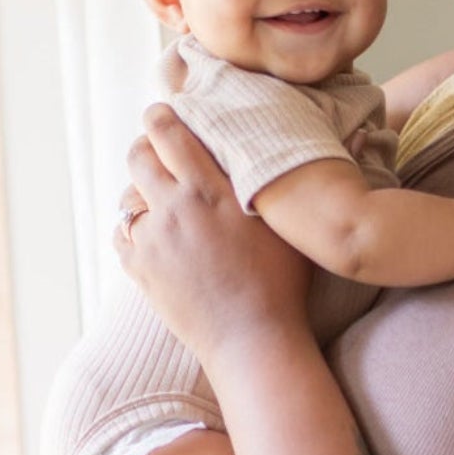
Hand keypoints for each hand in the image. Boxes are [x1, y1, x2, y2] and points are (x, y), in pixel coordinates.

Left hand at [116, 104, 311, 363]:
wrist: (252, 341)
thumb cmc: (282, 284)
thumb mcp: (289, 223)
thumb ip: (282, 180)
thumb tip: (332, 137)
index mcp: (208, 190)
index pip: (169, 132)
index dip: (162, 117)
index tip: (164, 113)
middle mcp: (174, 208)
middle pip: (139, 156)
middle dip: (145, 147)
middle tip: (158, 150)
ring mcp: (152, 240)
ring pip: (127, 197)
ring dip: (140, 192)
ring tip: (159, 200)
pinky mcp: (139, 269)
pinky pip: (121, 234)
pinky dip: (132, 229)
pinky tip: (153, 235)